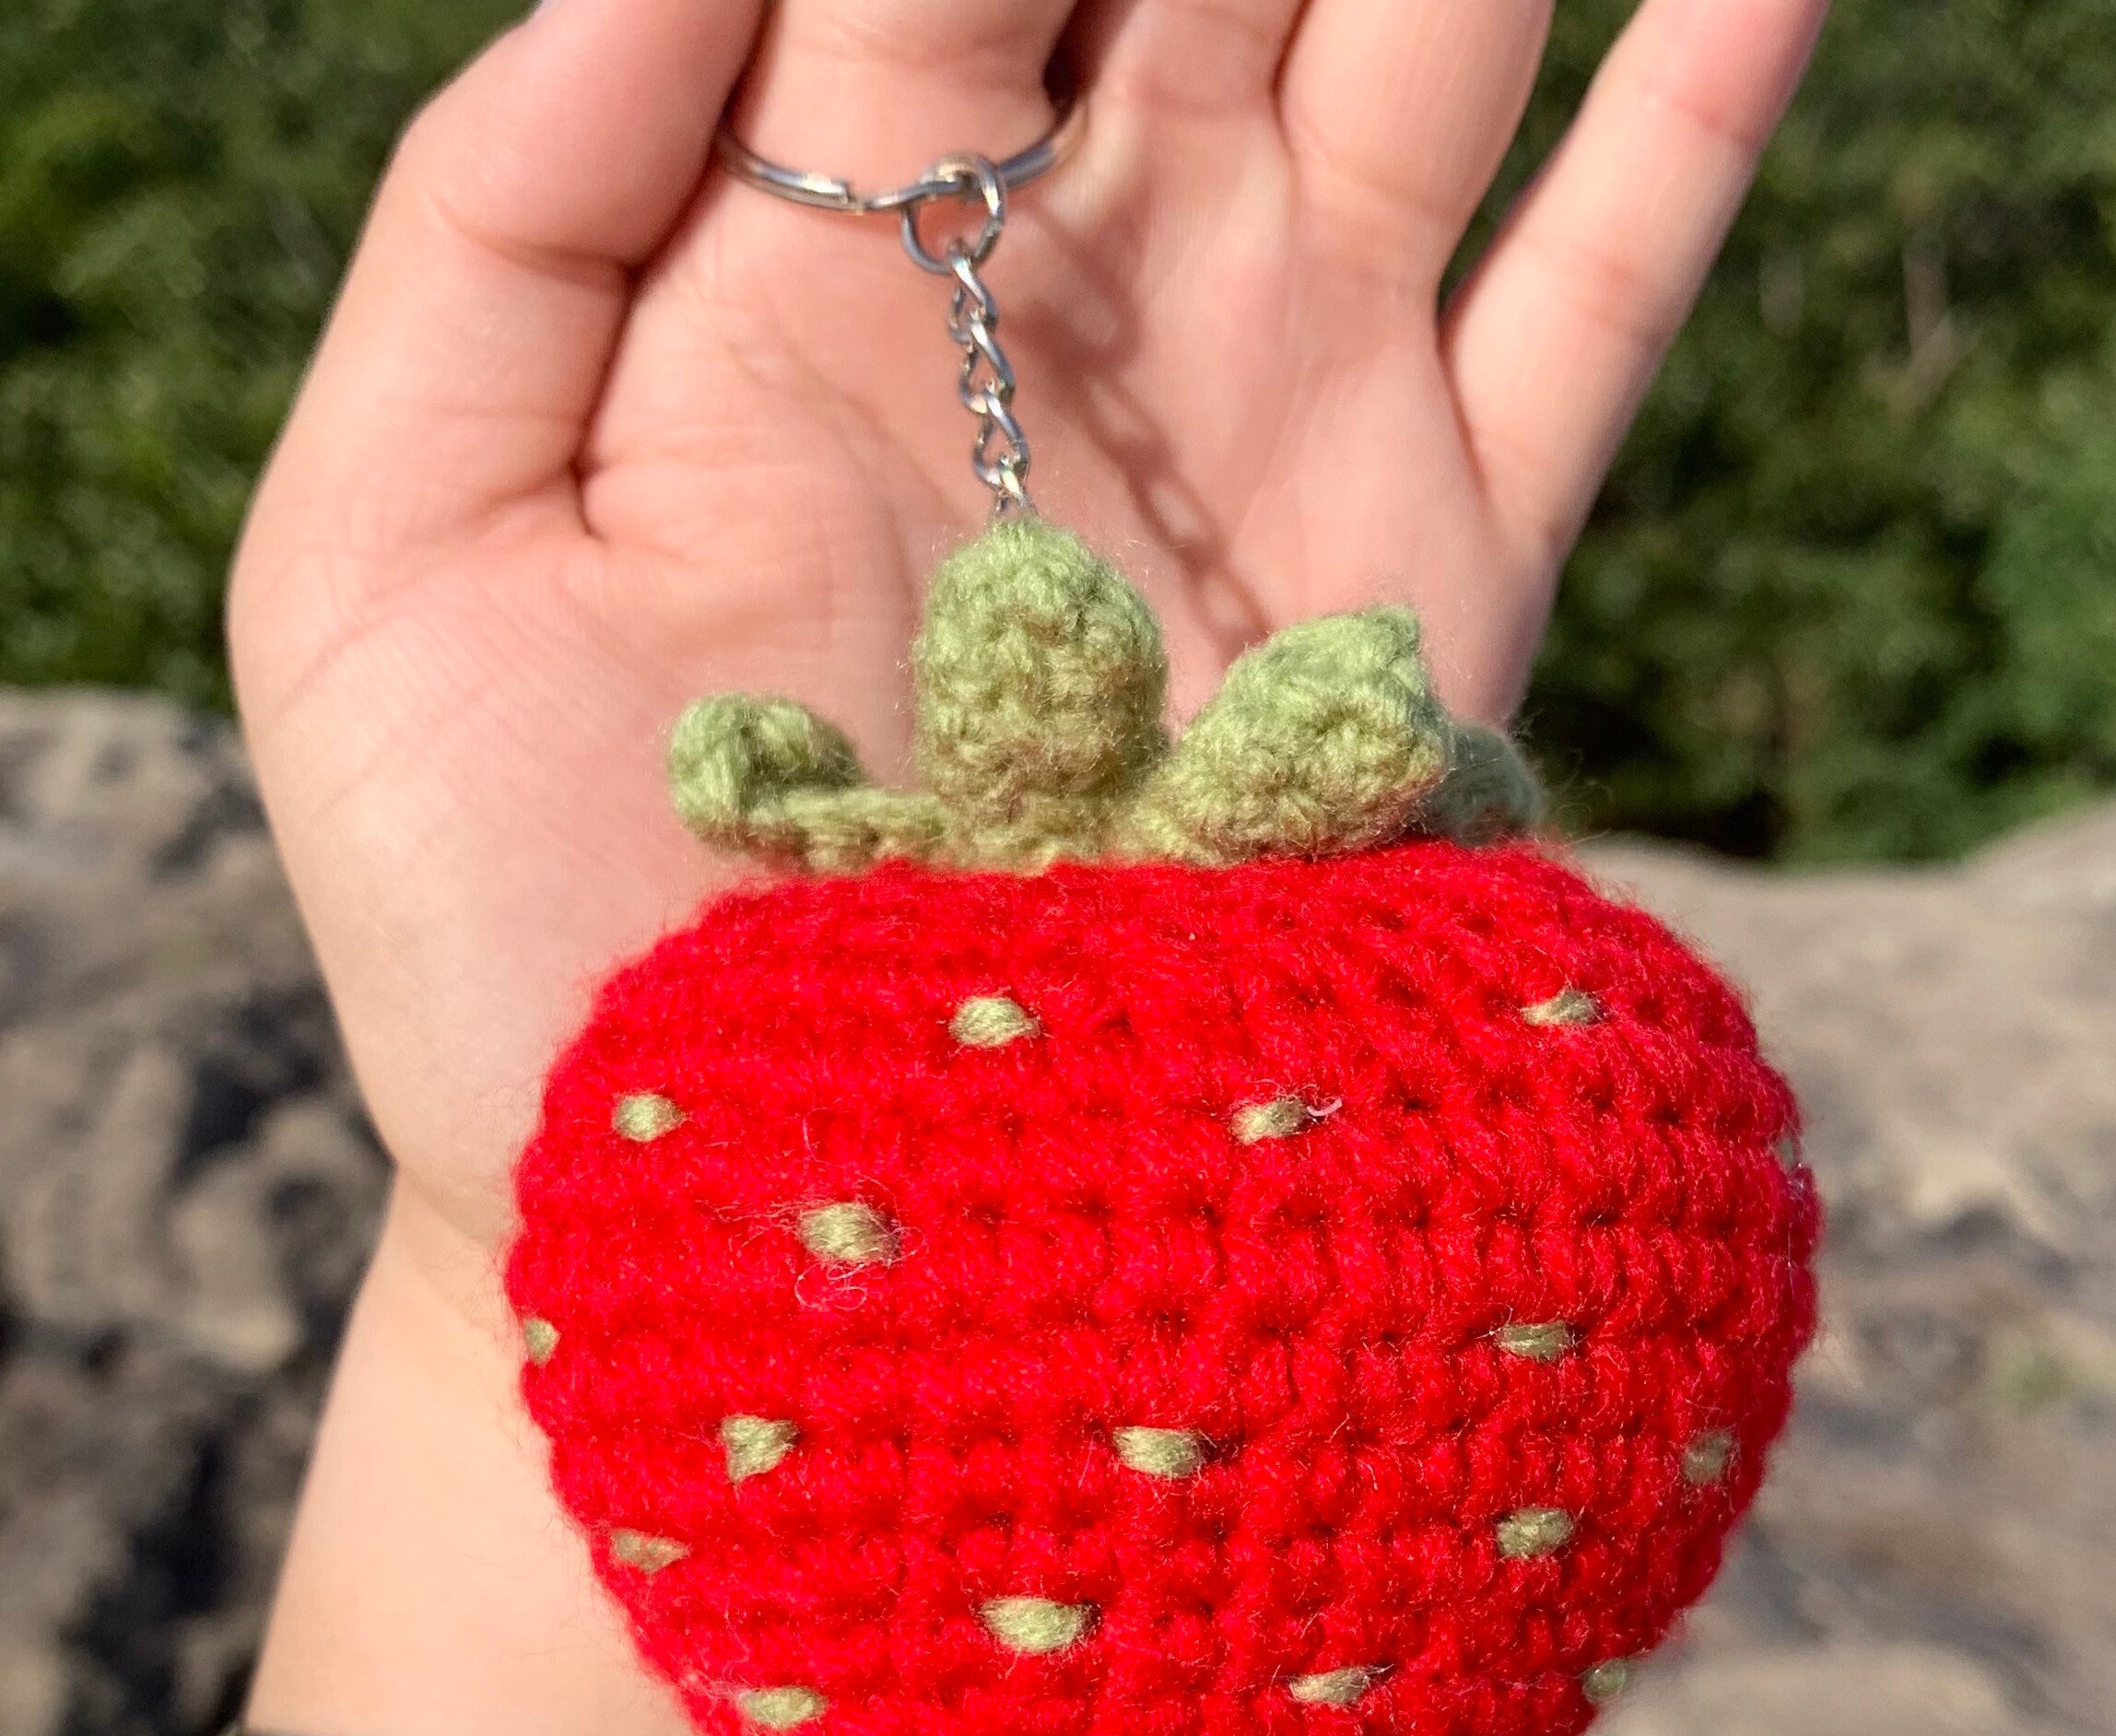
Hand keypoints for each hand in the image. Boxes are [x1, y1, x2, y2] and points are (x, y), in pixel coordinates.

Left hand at [231, 0, 1824, 1259]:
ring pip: (1425, 35)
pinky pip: (1602, 301)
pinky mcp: (1429, 589)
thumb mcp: (381, 563)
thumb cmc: (516, 925)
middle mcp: (1070, 296)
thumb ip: (493, 210)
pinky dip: (1701, 106)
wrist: (757, 1204)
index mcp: (810, 251)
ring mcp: (1270, 421)